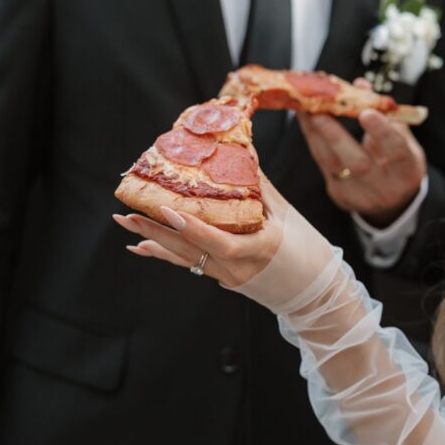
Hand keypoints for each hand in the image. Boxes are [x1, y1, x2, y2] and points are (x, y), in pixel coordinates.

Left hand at [113, 179, 335, 312]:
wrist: (317, 295)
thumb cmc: (308, 251)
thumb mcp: (286, 214)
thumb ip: (260, 186)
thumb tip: (241, 150)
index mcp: (258, 250)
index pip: (217, 241)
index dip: (191, 227)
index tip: (167, 210)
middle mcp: (236, 268)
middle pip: (188, 250)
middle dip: (154, 232)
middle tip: (126, 216)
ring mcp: (228, 277)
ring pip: (183, 258)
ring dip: (152, 241)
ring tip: (126, 225)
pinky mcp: (224, 278)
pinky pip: (189, 265)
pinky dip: (165, 255)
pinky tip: (142, 248)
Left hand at [297, 107, 425, 227]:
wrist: (392, 202)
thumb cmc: (399, 163)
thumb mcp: (404, 139)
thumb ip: (384, 113)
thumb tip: (360, 85)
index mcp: (407, 170)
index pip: (397, 151)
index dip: (382, 132)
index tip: (366, 112)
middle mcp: (384, 187)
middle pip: (358, 164)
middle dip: (336, 135)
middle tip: (319, 109)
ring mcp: (358, 194)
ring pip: (332, 163)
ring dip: (315, 132)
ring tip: (304, 107)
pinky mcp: (338, 194)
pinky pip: (322, 163)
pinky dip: (313, 139)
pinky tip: (305, 120)